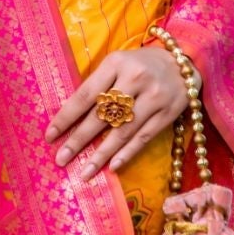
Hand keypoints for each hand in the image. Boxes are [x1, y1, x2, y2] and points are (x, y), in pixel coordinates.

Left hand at [45, 46, 188, 181]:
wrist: (183, 62)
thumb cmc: (141, 64)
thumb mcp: (117, 64)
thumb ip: (98, 85)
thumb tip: (70, 118)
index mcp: (116, 63)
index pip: (86, 94)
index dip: (66, 117)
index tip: (50, 136)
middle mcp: (135, 79)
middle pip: (102, 115)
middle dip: (78, 139)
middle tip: (61, 159)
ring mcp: (153, 97)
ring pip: (122, 131)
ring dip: (101, 155)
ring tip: (84, 173)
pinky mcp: (167, 114)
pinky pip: (143, 138)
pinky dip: (127, 154)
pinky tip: (112, 167)